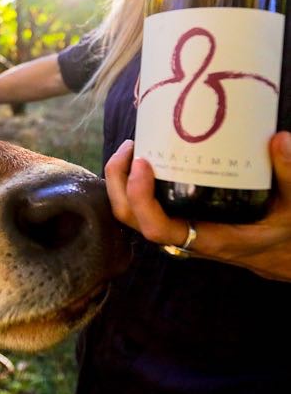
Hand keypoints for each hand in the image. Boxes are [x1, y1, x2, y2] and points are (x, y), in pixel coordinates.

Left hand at [104, 132, 290, 280]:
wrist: (282, 254)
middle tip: (131, 147)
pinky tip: (146, 156)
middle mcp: (184, 235)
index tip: (143, 163)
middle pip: (131, 219)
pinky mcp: (177, 216)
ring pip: (132, 213)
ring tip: (132, 148)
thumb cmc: (285, 232)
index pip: (158, 228)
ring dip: (121, 182)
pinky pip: (143, 204)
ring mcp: (177, 226)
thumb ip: (289, 174)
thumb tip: (280, 139)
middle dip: (120, 184)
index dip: (141, 198)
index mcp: (207, 238)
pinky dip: (133, 183)